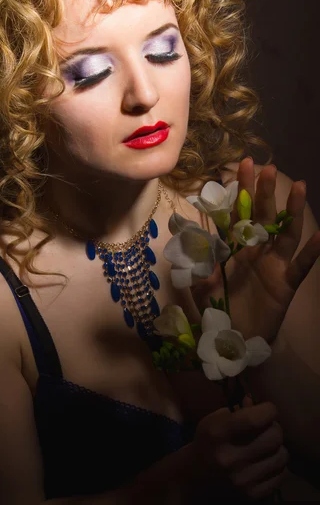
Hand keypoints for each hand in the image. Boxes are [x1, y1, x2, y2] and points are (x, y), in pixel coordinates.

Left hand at [191, 158, 319, 342]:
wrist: (233, 339)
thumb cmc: (217, 309)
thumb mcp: (200, 284)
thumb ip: (199, 262)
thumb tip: (195, 241)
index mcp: (234, 248)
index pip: (237, 213)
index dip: (240, 190)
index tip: (241, 165)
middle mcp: (256, 251)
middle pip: (263, 216)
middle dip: (265, 192)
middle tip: (268, 168)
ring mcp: (273, 265)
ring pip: (286, 233)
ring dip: (293, 211)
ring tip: (300, 187)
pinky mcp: (285, 284)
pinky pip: (300, 266)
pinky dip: (312, 252)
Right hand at [191, 400, 287, 500]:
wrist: (193, 479)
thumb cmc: (206, 442)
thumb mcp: (213, 420)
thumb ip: (238, 411)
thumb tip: (257, 402)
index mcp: (218, 434)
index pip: (257, 418)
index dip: (268, 410)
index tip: (267, 408)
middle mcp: (231, 458)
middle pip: (274, 436)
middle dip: (274, 427)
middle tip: (268, 427)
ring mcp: (243, 480)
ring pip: (282, 456)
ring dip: (277, 447)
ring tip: (268, 445)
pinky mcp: (252, 495)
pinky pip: (281, 475)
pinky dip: (277, 465)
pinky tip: (266, 461)